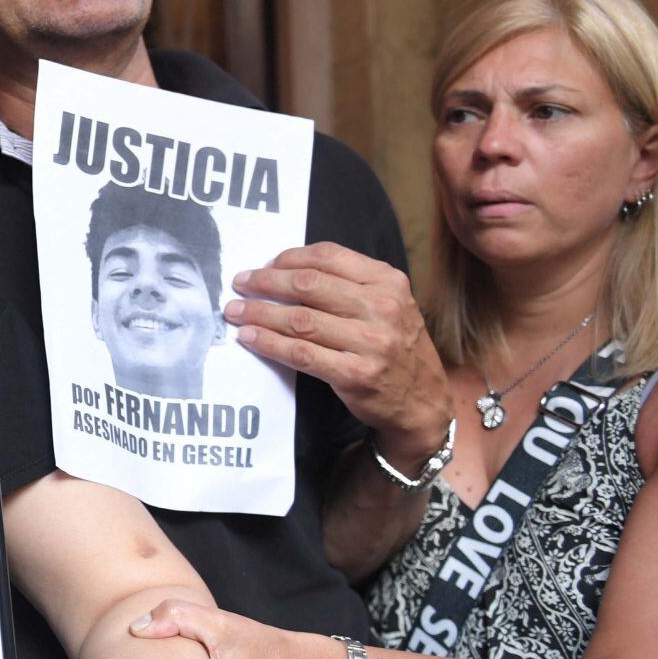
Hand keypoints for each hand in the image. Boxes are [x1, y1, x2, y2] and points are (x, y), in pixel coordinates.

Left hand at [226, 243, 451, 466]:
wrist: (422, 402)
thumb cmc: (395, 348)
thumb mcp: (388, 305)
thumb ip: (349, 285)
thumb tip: (286, 270)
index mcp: (388, 282)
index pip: (328, 257)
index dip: (288, 258)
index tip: (264, 265)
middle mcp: (382, 308)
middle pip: (308, 284)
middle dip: (266, 282)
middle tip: (240, 284)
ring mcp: (371, 343)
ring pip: (300, 320)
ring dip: (259, 313)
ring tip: (235, 311)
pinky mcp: (356, 374)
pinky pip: (301, 353)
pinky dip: (269, 343)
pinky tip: (249, 337)